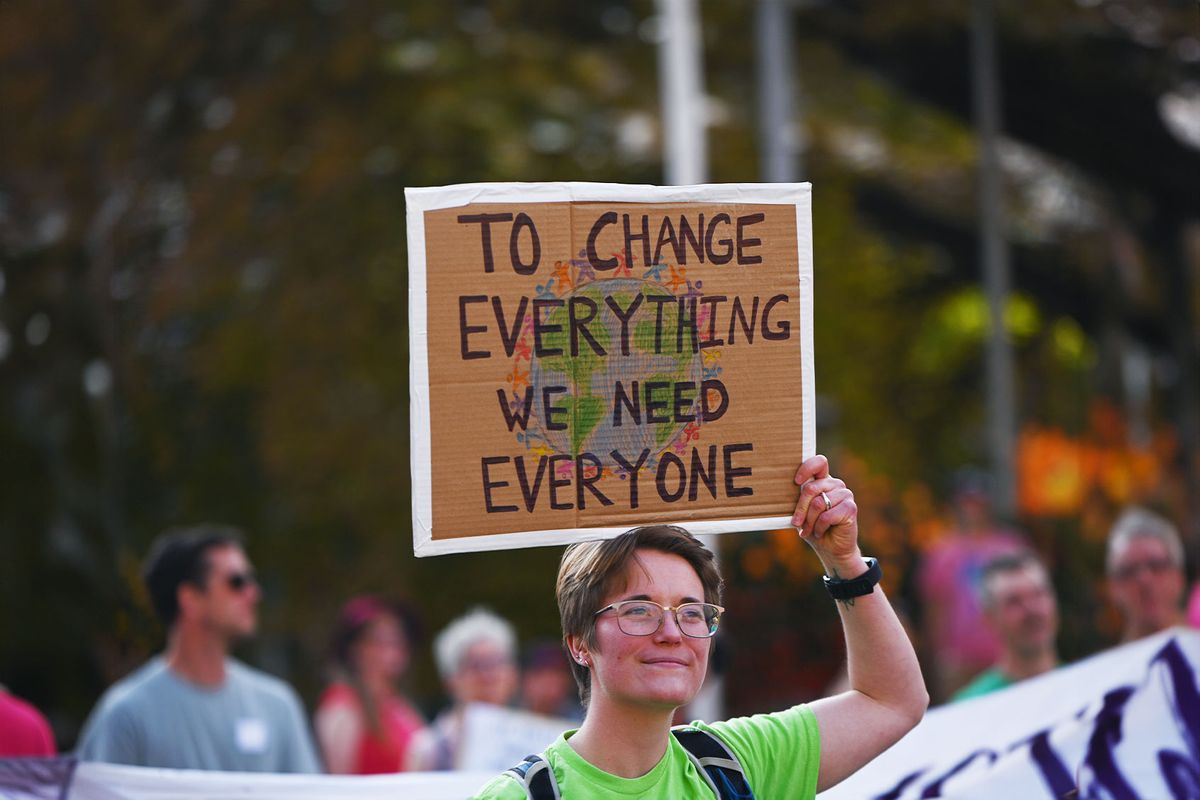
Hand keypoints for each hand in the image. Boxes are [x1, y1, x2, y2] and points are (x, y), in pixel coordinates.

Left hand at [792, 455, 862, 575]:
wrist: (832, 550)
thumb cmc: (814, 529)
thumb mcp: (802, 513)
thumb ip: (798, 500)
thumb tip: (780, 491)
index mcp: (823, 481)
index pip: (819, 462)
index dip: (807, 468)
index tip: (796, 481)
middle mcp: (836, 485)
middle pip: (812, 488)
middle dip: (801, 509)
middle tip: (797, 523)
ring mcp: (845, 494)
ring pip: (818, 503)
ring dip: (810, 521)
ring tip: (810, 530)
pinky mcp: (851, 507)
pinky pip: (827, 515)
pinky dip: (819, 527)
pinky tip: (821, 531)